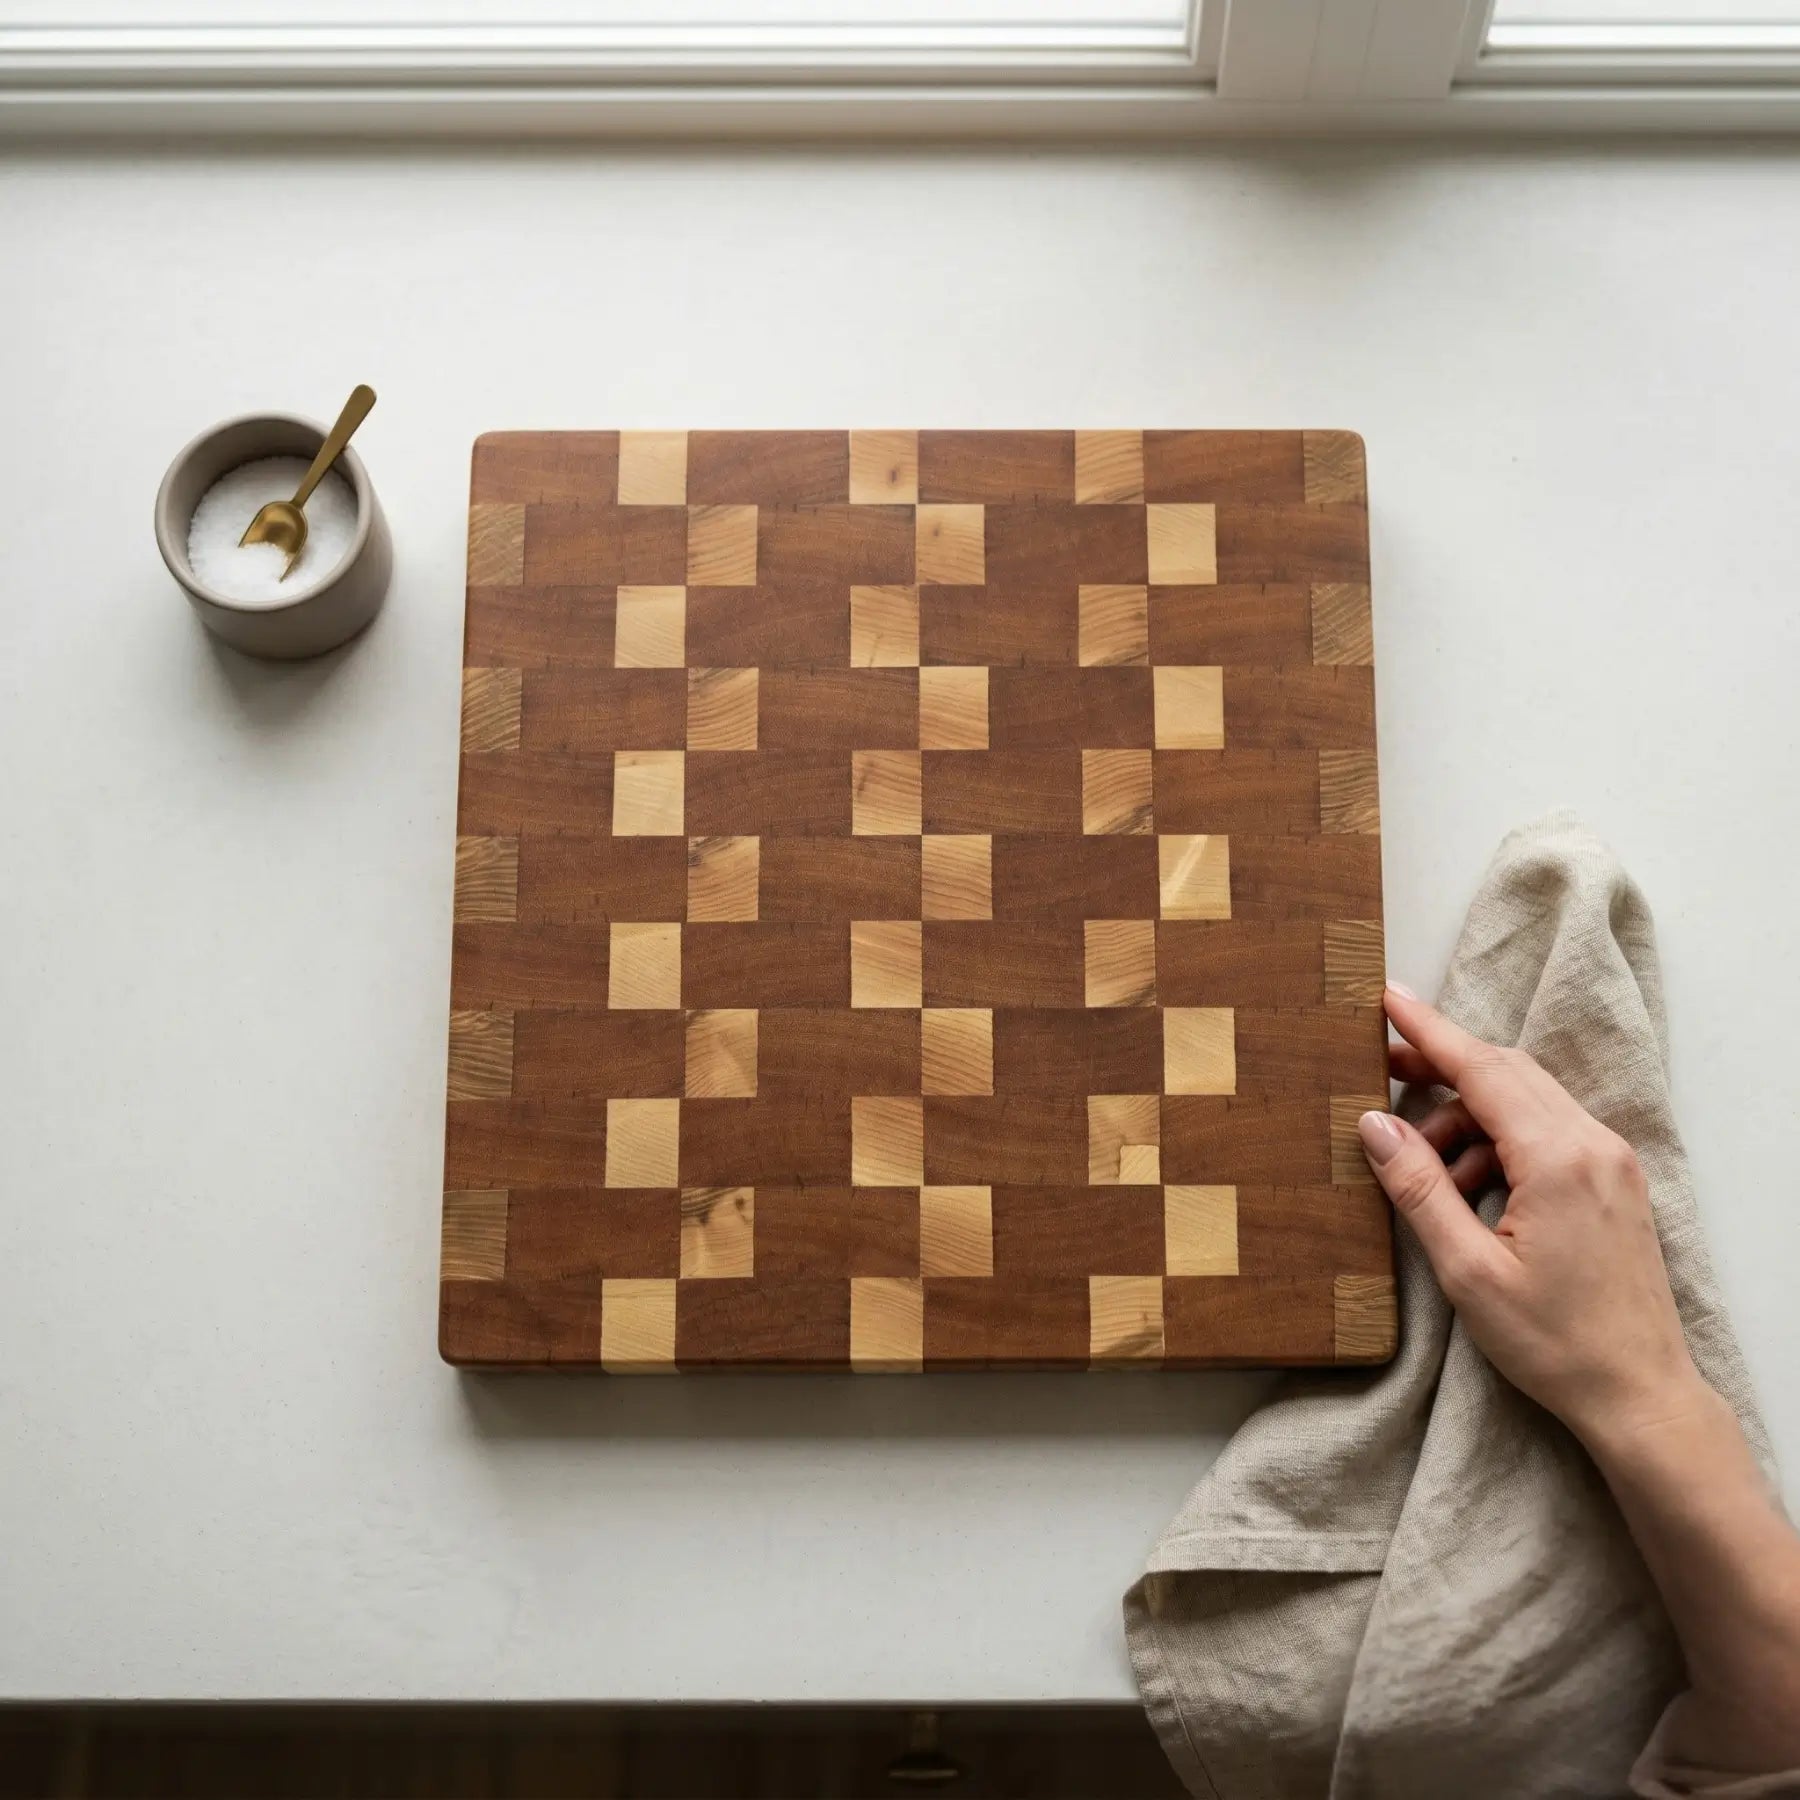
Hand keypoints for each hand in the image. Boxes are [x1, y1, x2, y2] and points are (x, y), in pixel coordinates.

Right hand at [1358, 984, 1704, 1451]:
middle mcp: (1593, 1146)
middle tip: (1383, 1070)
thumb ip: (1419, 1188)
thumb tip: (1376, 1125)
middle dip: (1442, 1066)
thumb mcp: (1467, 1270)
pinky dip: (1500, 1143)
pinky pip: (1548, 1133)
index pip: (1482, 1068)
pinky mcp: (1615, 1185)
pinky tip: (1470, 1190)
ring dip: (1467, 1117)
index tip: (1387, 997)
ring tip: (1426, 1170)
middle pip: (1506, 1072)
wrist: (1640, 1395)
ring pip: (1526, 1102)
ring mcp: (1611, 1163)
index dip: (1429, 1030)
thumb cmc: (1555, 1343)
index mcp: (1557, 1159)